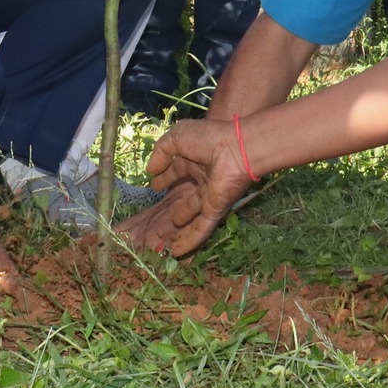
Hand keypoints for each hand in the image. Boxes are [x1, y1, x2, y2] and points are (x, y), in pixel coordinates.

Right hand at [128, 117, 255, 255]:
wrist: (236, 149)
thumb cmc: (207, 138)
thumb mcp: (177, 137)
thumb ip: (161, 151)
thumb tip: (151, 171)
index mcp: (193, 159)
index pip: (176, 171)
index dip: (165, 178)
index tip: (155, 187)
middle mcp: (201, 178)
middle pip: (183, 195)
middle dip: (171, 205)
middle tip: (159, 214)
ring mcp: (209, 196)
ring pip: (191, 215)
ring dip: (180, 224)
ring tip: (166, 234)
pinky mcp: (216, 210)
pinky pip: (201, 228)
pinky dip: (190, 240)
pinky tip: (177, 251)